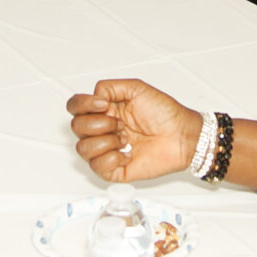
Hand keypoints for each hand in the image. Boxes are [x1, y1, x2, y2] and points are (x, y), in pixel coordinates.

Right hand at [66, 78, 199, 182]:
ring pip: (82, 148)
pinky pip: (96, 167)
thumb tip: (94, 97)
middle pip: (76, 127)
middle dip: (98, 123)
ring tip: (125, 139)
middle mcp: (102, 130)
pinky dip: (111, 159)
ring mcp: (107, 151)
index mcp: (104, 110)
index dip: (83, 105)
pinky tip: (127, 154)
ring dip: (104, 142)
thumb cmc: (165, 113)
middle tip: (121, 124)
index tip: (104, 104)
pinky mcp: (114, 170)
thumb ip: (109, 87)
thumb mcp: (136, 88)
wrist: (181, 136)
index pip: (75, 106)